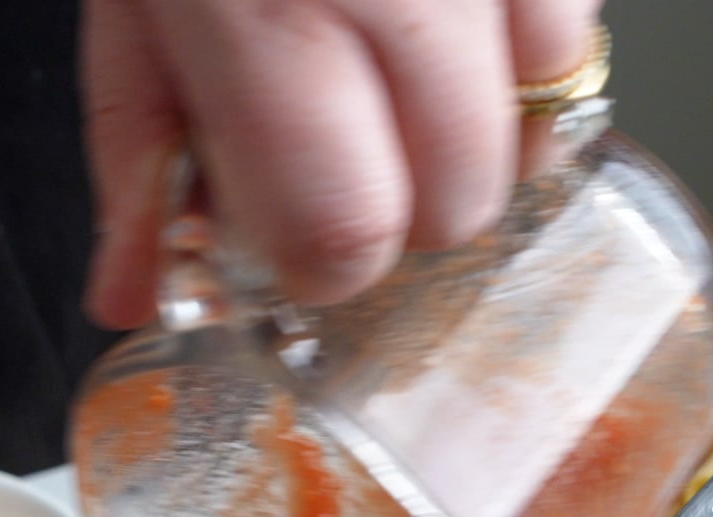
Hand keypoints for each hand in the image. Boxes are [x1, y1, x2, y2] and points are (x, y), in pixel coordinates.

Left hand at [80, 0, 603, 329]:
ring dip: (484, 132)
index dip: (322, 261)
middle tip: (353, 146)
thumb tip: (136, 292)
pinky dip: (531, 51)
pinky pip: (576, 32)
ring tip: (412, 71)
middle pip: (456, 203)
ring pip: (541, 125)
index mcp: (266, 7)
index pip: (344, 237)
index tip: (297, 233)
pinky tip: (465, 16)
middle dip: (408, 208)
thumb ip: (138, 145)